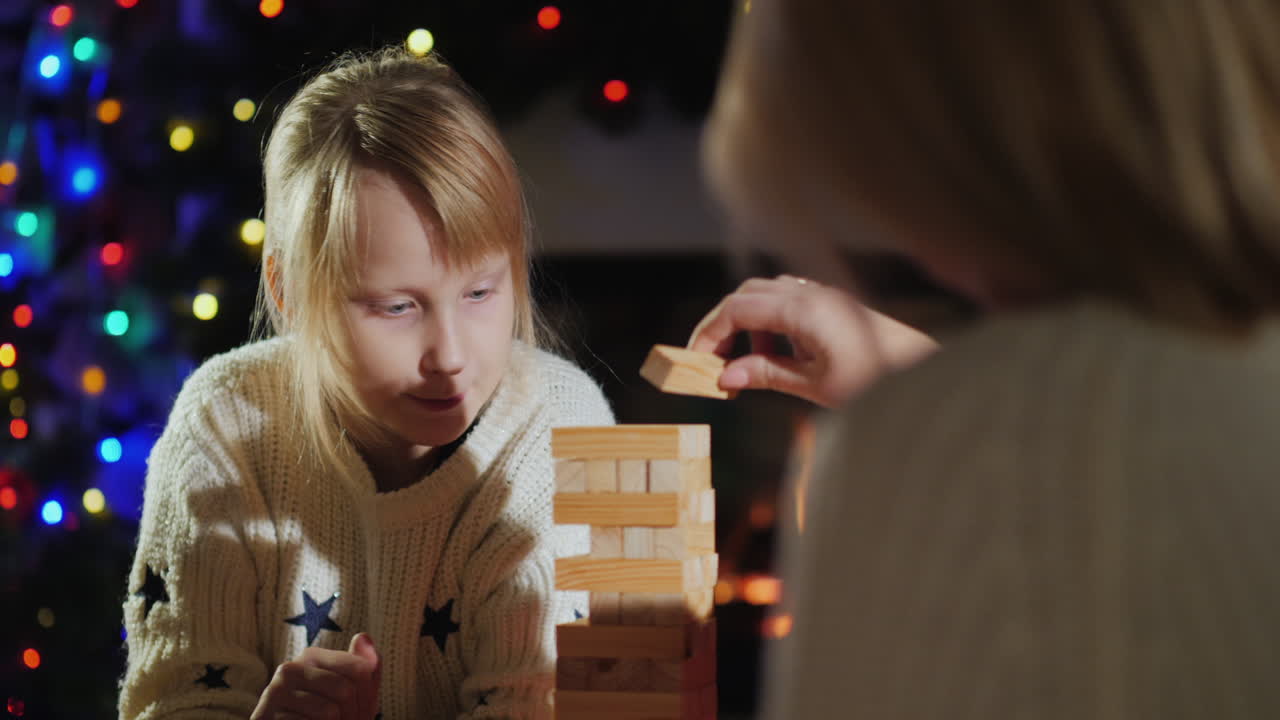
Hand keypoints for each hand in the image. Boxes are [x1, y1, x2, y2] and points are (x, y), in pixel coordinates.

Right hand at [251, 633, 380, 719]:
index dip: (368, 696)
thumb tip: (363, 635)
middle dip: (352, 715)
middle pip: (346, 691)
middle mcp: (290, 669)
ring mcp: (275, 692)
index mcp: (311, 656)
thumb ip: (367, 667)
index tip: (360, 708)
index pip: (361, 669)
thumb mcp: (358, 694)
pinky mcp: (266, 715)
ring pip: (330, 712)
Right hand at [688, 275, 937, 406]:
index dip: (708, 334)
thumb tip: (724, 377)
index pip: (735, 309)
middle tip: (713, 362)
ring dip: (748, 325)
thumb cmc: (879, 380)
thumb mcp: (815, 385)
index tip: (695, 362)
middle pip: (746, 295)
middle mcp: (810, 294)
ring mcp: (823, 295)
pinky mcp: (834, 304)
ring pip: (766, 296)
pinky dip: (771, 324)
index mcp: (801, 309)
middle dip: (723, 326)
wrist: (926, 372)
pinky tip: (780, 355)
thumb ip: (766, 374)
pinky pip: (788, 302)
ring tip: (751, 365)